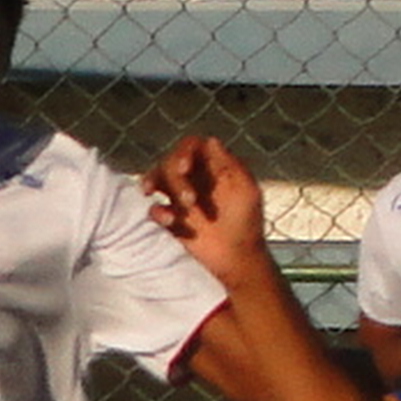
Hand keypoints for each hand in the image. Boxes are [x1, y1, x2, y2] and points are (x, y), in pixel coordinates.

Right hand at [143, 135, 266, 281]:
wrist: (237, 259)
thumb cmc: (247, 224)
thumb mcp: (246, 191)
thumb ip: (230, 165)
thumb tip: (210, 140)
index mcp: (212, 168)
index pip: (191, 146)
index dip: (183, 151)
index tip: (185, 167)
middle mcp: (194, 178)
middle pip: (171, 161)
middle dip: (175, 178)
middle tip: (190, 201)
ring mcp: (180, 198)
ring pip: (156, 178)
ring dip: (156, 184)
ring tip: (161, 201)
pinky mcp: (171, 220)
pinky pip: (153, 208)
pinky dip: (157, 212)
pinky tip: (169, 221)